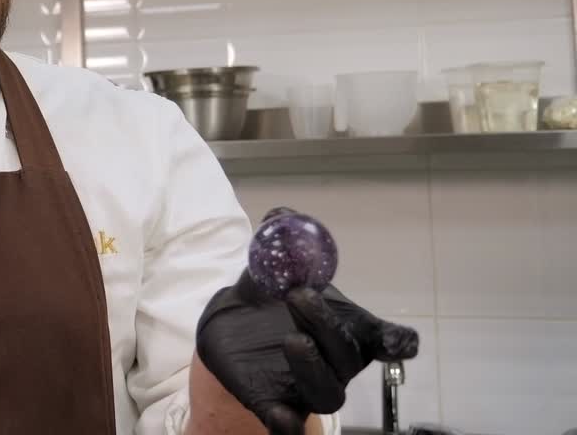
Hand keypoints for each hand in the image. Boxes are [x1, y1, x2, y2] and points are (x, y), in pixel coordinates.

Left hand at [195, 208, 419, 434]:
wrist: (230, 327)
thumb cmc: (268, 298)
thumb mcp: (272, 267)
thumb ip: (282, 243)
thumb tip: (281, 214)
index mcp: (348, 328)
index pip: (389, 339)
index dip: (399, 342)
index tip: (399, 341)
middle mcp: (336, 361)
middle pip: (347, 355)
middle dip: (327, 326)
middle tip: (299, 295)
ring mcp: (307, 386)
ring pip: (327, 393)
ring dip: (313, 367)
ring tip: (292, 339)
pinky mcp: (275, 404)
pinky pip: (288, 424)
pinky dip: (287, 422)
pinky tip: (279, 414)